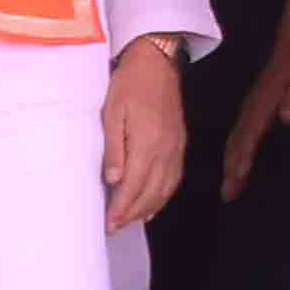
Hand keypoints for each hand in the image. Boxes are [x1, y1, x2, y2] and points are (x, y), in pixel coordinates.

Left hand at [101, 36, 187, 231]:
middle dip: (132, 214)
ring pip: (165, 189)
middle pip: (151, 193)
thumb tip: (114, 180)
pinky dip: (163, 196)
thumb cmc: (130, 83)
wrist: (157, 61)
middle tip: (114, 228)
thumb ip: (114, 148)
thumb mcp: (112, 112)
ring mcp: (176, 148)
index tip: (109, 224)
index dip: (121, 208)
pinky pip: (174, 178)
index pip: (134, 186)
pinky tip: (152, 204)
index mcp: (148, 142)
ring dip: (147, 208)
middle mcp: (166, 150)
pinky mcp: (180, 143)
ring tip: (129, 220)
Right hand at [219, 46, 289, 202]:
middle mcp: (260, 97)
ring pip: (241, 130)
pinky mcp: (267, 89)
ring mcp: (261, 93)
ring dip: (235, 156)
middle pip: (240, 136)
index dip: (242, 160)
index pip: (249, 134)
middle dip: (232, 165)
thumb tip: (286, 117)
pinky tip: (245, 148)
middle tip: (227, 193)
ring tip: (231, 179)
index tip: (233, 184)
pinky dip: (243, 141)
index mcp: (268, 96)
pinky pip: (249, 122)